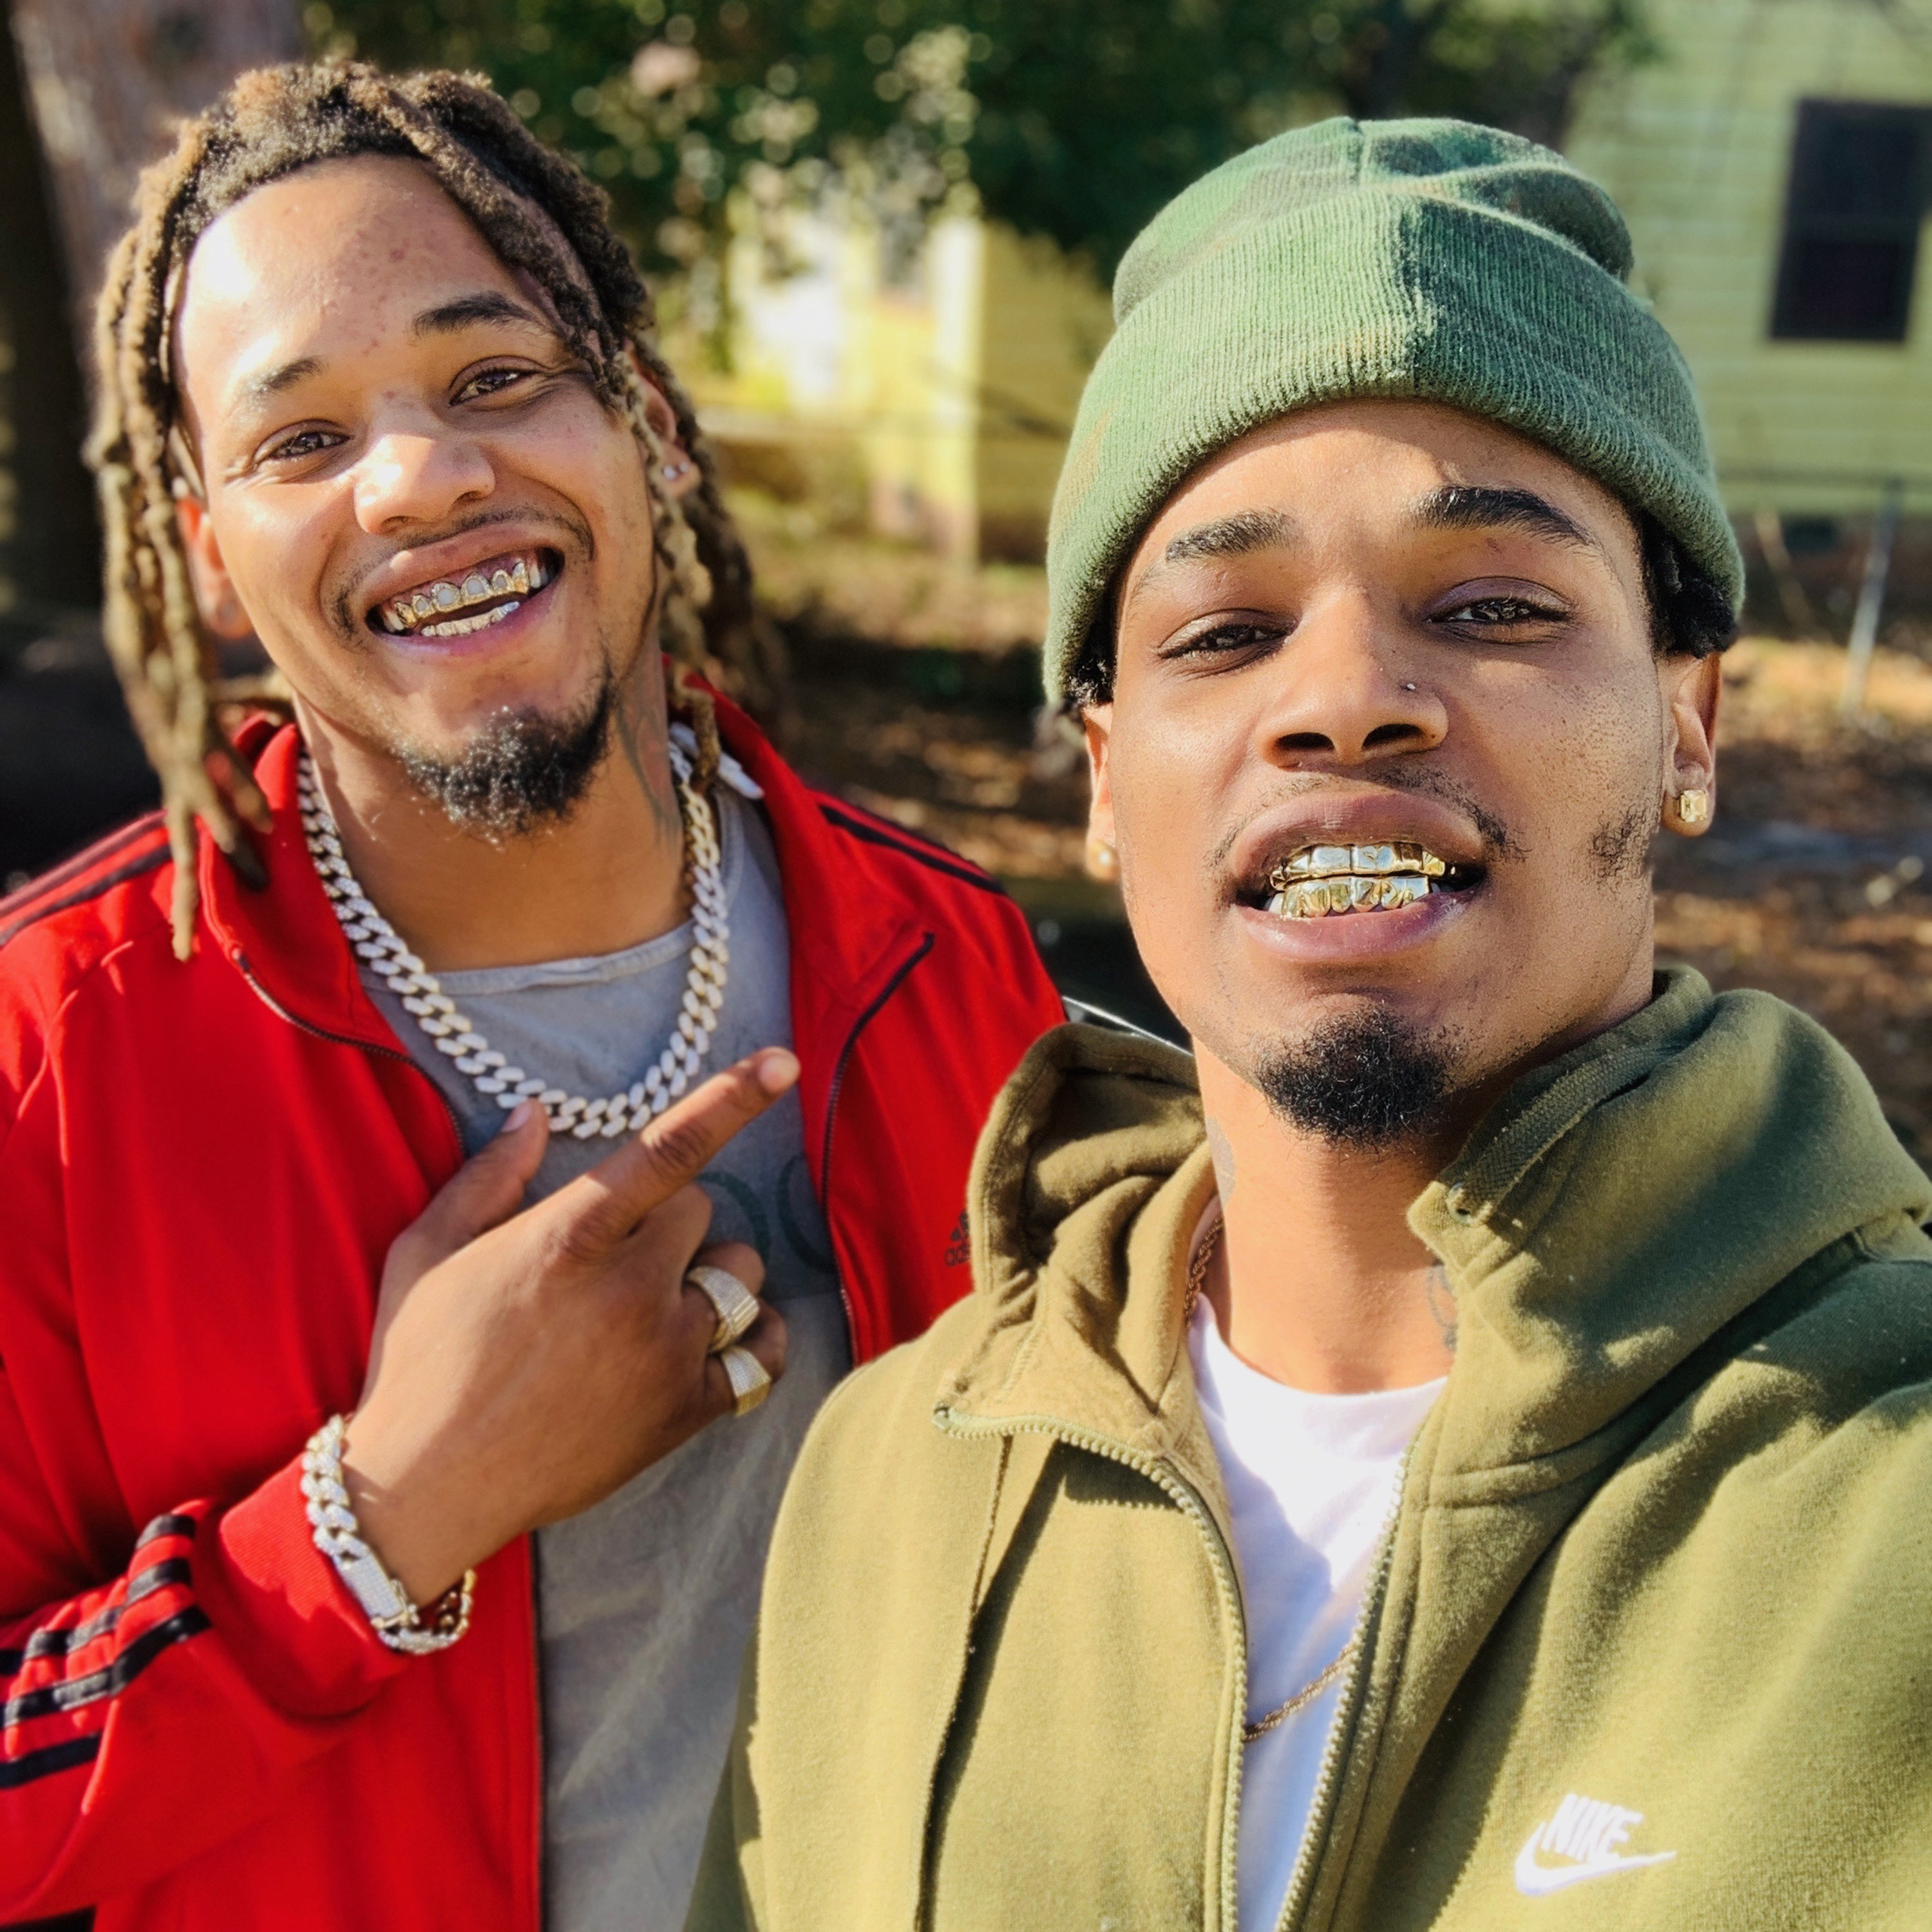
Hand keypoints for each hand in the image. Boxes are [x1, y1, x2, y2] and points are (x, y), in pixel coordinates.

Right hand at [339, 1048, 798, 1603]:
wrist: (427, 1489)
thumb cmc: (420, 1362)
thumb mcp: (427, 1252)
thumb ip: (488, 1175)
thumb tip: (534, 1111)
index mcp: (567, 1237)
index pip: (668, 1149)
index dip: (732, 1097)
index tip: (783, 1061)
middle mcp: (629, 1288)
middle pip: (702, 1208)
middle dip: (667, 1219)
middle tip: (613, 1257)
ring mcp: (666, 1352)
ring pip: (739, 1272)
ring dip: (707, 1276)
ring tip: (648, 1308)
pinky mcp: (686, 1411)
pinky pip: (764, 1353)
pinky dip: (751, 1339)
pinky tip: (712, 1342)